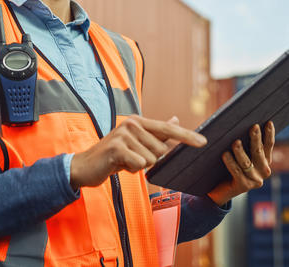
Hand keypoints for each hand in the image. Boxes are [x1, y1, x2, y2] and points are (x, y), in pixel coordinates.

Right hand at [70, 115, 206, 188]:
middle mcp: (132, 124)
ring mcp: (123, 135)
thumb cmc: (113, 156)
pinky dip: (131, 170)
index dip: (187, 136)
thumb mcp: (136, 143)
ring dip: (138, 166)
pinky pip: (139, 164)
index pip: (168, 128)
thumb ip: (156, 132)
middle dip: (150, 160)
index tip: (204, 142)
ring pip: (151, 159)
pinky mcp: (117, 148)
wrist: (84, 166)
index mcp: (139, 122)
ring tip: (123, 162)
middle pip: (161, 150)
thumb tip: (176, 119)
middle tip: (131, 159)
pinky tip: (118, 166)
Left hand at [207, 122, 274, 205]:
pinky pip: (236, 171)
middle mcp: (264, 171)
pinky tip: (225, 154)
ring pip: (246, 162)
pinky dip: (230, 162)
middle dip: (256, 139)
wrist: (220, 190)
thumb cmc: (230, 166)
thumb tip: (241, 124)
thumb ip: (244, 142)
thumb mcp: (240, 154)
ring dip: (240, 152)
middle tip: (253, 127)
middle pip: (258, 152)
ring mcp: (255, 180)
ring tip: (235, 142)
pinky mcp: (244, 186)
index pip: (269, 145)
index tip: (268, 122)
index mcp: (265, 161)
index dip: (269, 134)